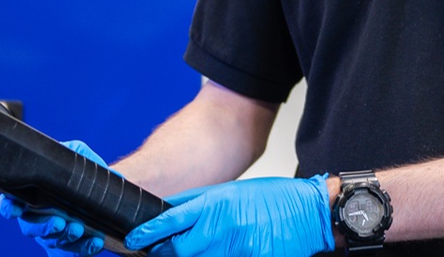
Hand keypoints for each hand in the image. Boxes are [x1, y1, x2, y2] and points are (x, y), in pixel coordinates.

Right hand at [0, 140, 108, 255]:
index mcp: (31, 196)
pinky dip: (85, 247)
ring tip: (78, 229)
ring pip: (52, 241)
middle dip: (44, 227)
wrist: (101, 196)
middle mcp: (36, 219)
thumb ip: (73, 154)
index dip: (8, 208)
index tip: (15, 209)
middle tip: (59, 222)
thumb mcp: (76, 156)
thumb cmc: (80, 174)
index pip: (10, 203)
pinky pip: (75, 252)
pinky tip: (97, 241)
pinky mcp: (69, 249)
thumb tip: (77, 156)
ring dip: (65, 237)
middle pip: (31, 228)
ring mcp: (51, 236)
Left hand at [124, 175, 332, 256]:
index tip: (132, 240)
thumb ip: (198, 202)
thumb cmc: (273, 199)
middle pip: (177, 250)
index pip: (170, 221)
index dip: (146, 234)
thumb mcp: (232, 192)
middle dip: (164, 253)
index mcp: (216, 204)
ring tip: (188, 254)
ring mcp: (238, 249)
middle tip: (158, 252)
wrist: (310, 212)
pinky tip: (216, 254)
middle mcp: (223, 227)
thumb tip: (168, 211)